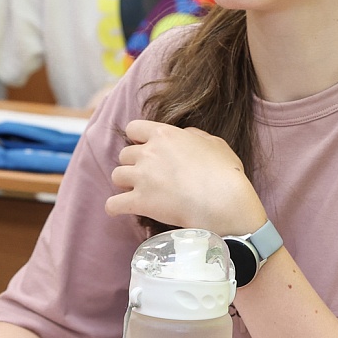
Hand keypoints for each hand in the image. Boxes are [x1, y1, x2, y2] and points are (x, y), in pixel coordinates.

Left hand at [105, 119, 266, 234]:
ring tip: (136, 191)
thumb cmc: (224, 173)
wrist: (222, 202)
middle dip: (133, 164)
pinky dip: (114, 207)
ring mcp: (141, 177)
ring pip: (116, 176)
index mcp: (164, 134)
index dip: (138, 139)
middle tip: (145, 175)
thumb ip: (194, 135)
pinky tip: (119, 209)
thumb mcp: (214, 143)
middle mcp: (148, 152)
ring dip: (124, 183)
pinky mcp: (139, 201)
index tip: (145, 148)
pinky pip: (112, 203)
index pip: (134, 128)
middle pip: (124, 154)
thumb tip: (185, 134)